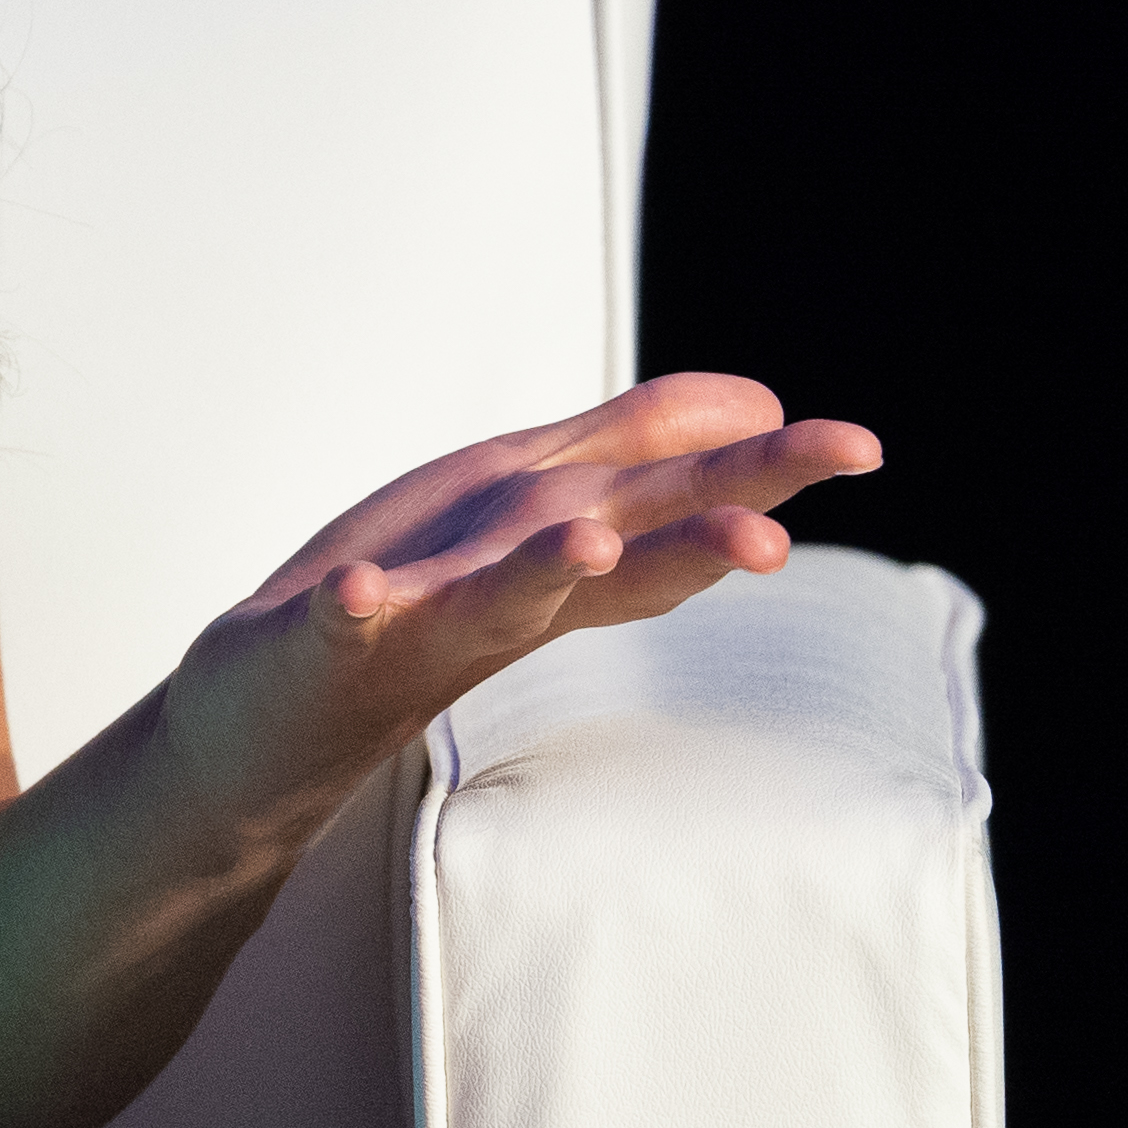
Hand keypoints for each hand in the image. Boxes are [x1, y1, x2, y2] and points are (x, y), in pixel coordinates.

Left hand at [146, 374, 879, 830]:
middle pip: (615, 549)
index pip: (669, 508)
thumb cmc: (411, 606)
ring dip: (544, 566)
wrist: (267, 725)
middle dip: (694, 533)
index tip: (860, 446)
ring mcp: (413, 624)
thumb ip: (637, 455)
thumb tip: (752, 402)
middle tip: (779, 533)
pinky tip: (359, 589)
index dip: (757, 478)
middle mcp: (505, 595)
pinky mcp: (320, 644)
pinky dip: (353, 606)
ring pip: (496, 594)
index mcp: (557, 557)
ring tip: (590, 538)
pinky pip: (340, 624)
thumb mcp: (532, 509)